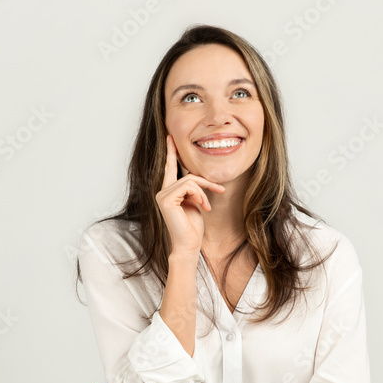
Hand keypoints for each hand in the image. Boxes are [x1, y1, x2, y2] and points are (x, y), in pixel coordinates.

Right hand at [156, 135, 224, 256]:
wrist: (189, 245)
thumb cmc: (193, 228)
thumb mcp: (195, 203)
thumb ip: (194, 189)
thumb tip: (198, 179)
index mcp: (168, 192)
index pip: (170, 168)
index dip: (171, 152)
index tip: (170, 138)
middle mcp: (162, 192)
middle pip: (187, 175)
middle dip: (206, 182)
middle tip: (220, 190)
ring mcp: (162, 195)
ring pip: (189, 180)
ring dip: (204, 192)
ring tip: (207, 206)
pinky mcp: (166, 199)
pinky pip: (188, 186)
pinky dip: (200, 195)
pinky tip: (203, 207)